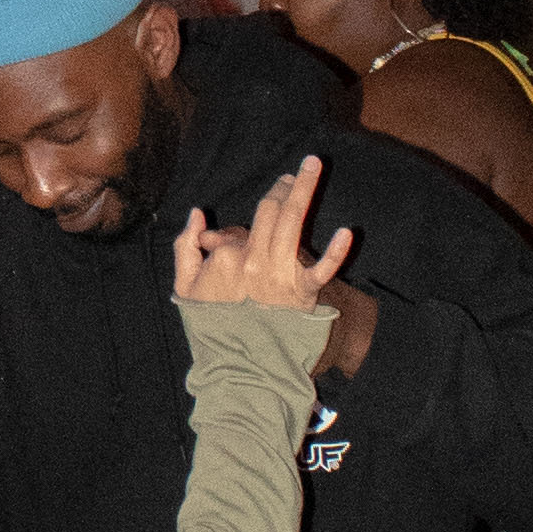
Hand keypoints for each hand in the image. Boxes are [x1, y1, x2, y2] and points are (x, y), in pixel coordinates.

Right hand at [173, 162, 352, 319]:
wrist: (240, 366)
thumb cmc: (212, 328)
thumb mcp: (185, 288)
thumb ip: (185, 247)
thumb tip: (196, 214)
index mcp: (226, 256)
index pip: (239, 229)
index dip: (241, 232)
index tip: (246, 240)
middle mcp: (253, 259)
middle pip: (269, 211)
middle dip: (284, 188)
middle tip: (296, 172)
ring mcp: (279, 274)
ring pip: (292, 221)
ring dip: (304, 190)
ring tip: (313, 165)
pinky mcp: (303, 293)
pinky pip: (322, 269)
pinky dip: (335, 252)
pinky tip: (347, 231)